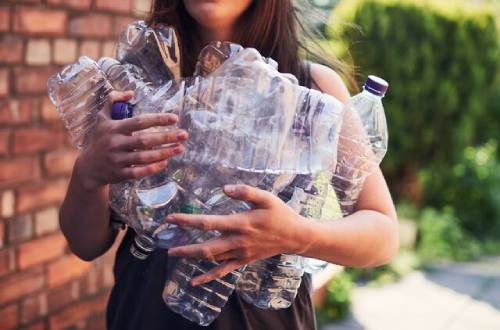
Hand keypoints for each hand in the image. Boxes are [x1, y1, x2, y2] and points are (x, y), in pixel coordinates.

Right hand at [75, 90, 188, 189]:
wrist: (88, 167)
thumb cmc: (99, 139)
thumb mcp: (101, 117)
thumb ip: (113, 100)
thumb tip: (131, 92)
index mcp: (114, 128)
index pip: (139, 122)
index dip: (158, 119)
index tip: (174, 118)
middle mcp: (116, 144)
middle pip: (145, 140)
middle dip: (166, 137)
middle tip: (184, 135)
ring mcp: (118, 160)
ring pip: (144, 157)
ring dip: (164, 153)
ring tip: (180, 148)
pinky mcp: (120, 174)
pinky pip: (139, 172)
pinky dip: (152, 168)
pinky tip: (166, 162)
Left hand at [166, 184, 308, 284]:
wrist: (294, 237)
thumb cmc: (280, 214)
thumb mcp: (266, 198)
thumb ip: (246, 192)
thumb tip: (224, 188)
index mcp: (240, 223)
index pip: (208, 223)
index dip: (188, 221)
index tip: (171, 219)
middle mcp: (238, 241)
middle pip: (206, 247)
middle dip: (185, 247)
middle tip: (167, 245)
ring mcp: (240, 253)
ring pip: (212, 259)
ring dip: (192, 257)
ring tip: (174, 254)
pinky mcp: (243, 261)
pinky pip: (223, 271)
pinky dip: (207, 277)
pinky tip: (194, 281)